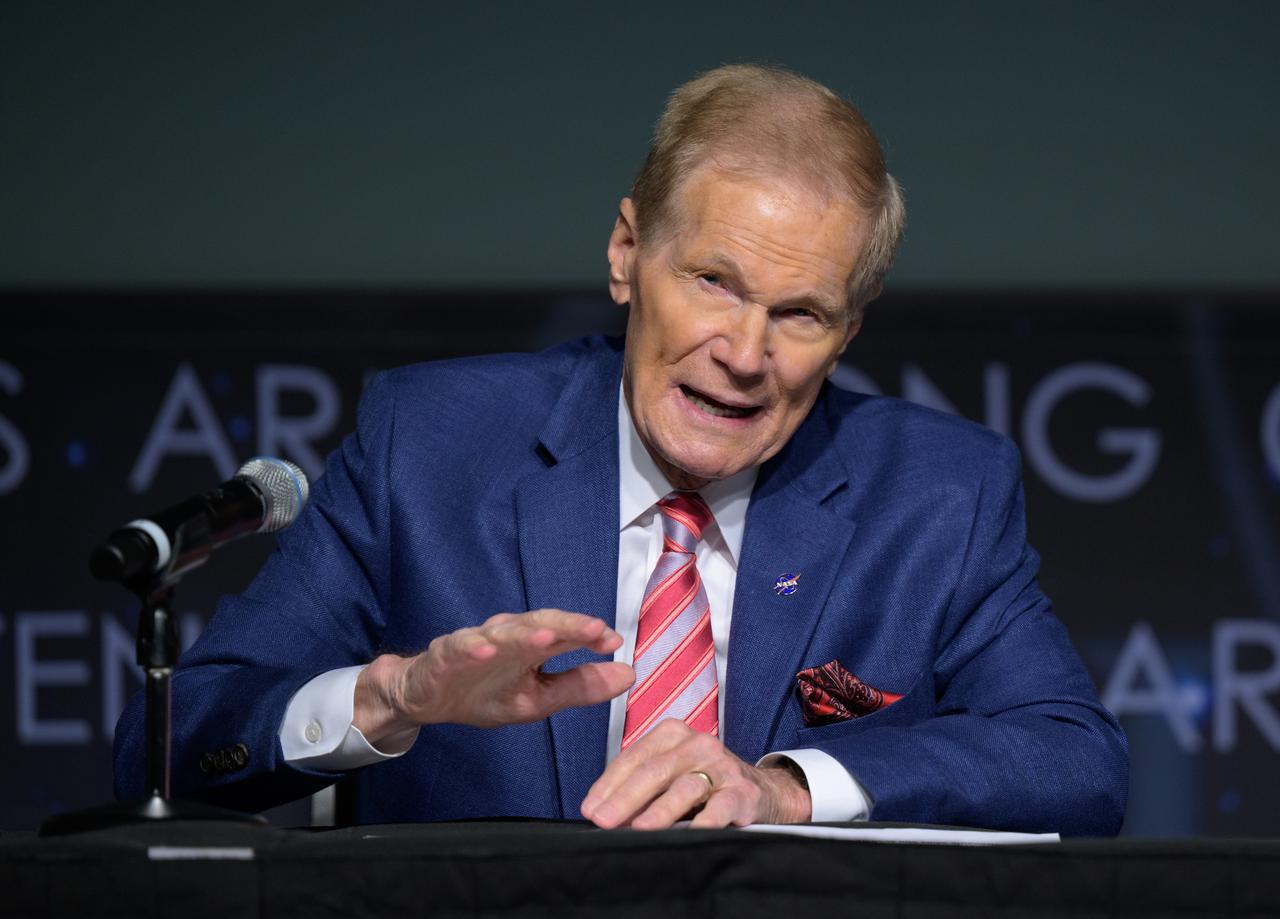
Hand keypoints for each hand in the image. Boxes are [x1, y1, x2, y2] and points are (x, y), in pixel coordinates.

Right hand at [354, 609, 634, 744]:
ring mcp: (475, 642)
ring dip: (523, 633)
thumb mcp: (538, 700)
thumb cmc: (485, 693)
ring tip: (546, 637)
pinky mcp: (445, 654)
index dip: (589, 634)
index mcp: (532, 646)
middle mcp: (507, 636)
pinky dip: (472, 645)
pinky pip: (459, 647)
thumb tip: (630, 673)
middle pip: (539, 624)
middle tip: (595, 629)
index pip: (566, 634)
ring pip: (502, 632)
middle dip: (567, 626)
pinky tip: (486, 647)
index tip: (614, 640)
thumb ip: (581, 686)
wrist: (425, 699)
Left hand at [580, 720, 811, 829]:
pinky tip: (691, 834)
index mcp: (672, 734)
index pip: (633, 757)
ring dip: (660, 810)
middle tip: (603, 820)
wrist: (761, 790)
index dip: (608, 784)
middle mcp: (696, 744)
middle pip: (655, 770)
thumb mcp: (670, 774)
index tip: (589, 808)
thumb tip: (603, 811)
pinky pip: (721, 806)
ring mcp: (721, 765)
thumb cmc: (704, 782)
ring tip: (640, 828)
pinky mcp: (742, 790)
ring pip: (685, 787)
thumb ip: (639, 786)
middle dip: (625, 797)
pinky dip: (706, 821)